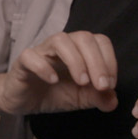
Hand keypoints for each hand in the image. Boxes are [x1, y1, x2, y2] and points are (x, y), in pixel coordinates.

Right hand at [0, 31, 118, 115]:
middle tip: (101, 86)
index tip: (110, 85)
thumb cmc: (53, 93)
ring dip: (75, 60)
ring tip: (81, 82)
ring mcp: (42, 51)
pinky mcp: (23, 62)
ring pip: (60, 40)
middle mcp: (62, 46)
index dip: (109, 60)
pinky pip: (31, 56)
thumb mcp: (81, 99)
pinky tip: (53, 81)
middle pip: (83, 37)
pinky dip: (44, 67)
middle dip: (97, 61)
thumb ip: (98, 98)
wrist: (23, 100)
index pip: (99, 41)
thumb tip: (114, 100)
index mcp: (79, 50)